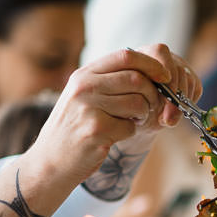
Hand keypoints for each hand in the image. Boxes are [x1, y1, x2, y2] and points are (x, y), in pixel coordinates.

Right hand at [26, 45, 200, 185]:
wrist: (51, 160)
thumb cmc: (75, 127)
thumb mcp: (85, 96)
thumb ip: (110, 81)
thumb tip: (153, 72)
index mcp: (84, 74)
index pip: (126, 56)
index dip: (152, 65)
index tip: (165, 76)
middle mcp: (84, 87)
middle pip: (137, 79)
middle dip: (152, 95)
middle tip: (147, 108)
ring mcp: (88, 108)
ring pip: (138, 103)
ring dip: (142, 115)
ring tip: (128, 121)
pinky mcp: (96, 130)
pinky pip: (131, 127)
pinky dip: (129, 132)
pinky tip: (114, 136)